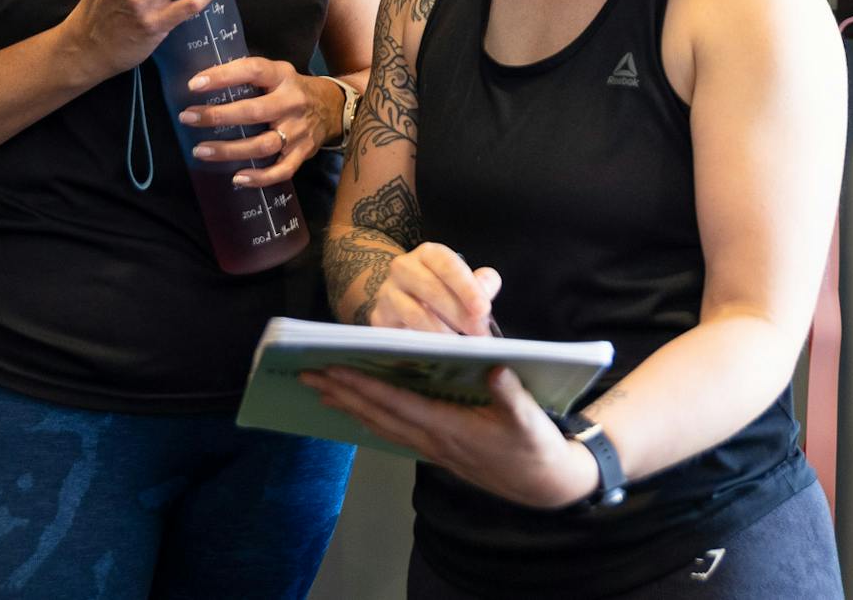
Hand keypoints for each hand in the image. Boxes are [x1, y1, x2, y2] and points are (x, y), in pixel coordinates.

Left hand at [178, 62, 340, 186]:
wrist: (333, 107)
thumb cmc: (291, 89)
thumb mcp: (276, 72)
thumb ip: (249, 76)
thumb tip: (203, 82)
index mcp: (282, 76)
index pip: (252, 70)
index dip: (223, 76)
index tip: (194, 84)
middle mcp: (291, 102)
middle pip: (253, 112)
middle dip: (218, 116)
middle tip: (188, 118)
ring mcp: (298, 130)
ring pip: (263, 144)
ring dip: (230, 150)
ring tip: (200, 151)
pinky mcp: (303, 153)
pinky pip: (282, 170)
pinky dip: (260, 177)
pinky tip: (238, 178)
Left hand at [300, 364, 599, 508]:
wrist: (546, 485)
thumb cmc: (536, 448)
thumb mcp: (530, 420)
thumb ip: (511, 394)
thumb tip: (494, 367)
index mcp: (450, 428)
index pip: (396, 403)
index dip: (363, 387)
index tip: (333, 371)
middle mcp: (433, 440)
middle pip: (377, 415)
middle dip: (341, 395)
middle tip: (306, 376)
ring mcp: (433, 448)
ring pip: (381, 425)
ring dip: (349, 407)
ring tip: (321, 390)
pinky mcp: (438, 449)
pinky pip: (395, 432)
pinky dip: (371, 419)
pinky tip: (358, 412)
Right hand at [367, 242, 501, 336]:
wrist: (401, 301)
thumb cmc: (441, 291)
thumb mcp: (463, 283)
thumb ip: (480, 284)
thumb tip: (488, 286)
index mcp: (428, 254)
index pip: (446, 263)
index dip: (466, 286)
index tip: (483, 309)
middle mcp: (404, 267)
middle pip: (430, 288)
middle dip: (458, 313)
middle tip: (478, 335)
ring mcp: (388, 292)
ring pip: (415, 313)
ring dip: (442, 332)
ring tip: (459, 345)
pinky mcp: (380, 317)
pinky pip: (401, 333)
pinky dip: (422, 343)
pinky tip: (437, 351)